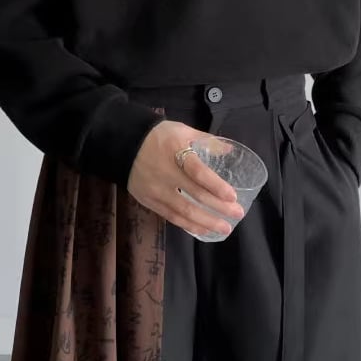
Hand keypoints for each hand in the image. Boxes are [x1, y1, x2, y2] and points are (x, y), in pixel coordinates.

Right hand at [127, 119, 244, 235]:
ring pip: (184, 210)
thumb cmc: (157, 136)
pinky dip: (188, 224)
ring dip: (206, 221)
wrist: (123, 144)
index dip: (216, 186)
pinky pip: (171, 216)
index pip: (198, 172)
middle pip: (195, 195)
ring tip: (225, 228)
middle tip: (237, 214)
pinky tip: (202, 230)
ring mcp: (156, 190)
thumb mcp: (181, 130)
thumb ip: (205, 140)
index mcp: (175, 152)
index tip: (233, 196)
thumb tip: (229, 149)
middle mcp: (166, 173)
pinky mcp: (149, 201)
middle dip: (218, 207)